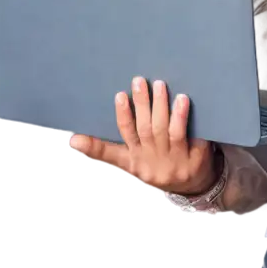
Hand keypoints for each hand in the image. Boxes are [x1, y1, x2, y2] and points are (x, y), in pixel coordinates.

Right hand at [65, 77, 215, 198]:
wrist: (195, 186)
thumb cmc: (159, 166)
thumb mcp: (132, 162)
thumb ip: (106, 149)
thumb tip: (71, 140)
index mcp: (135, 160)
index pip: (122, 140)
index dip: (116, 122)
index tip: (112, 103)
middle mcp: (151, 161)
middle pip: (144, 129)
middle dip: (140, 104)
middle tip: (138, 81)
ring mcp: (171, 161)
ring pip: (162, 130)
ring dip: (159, 105)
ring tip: (159, 85)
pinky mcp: (190, 159)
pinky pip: (183, 135)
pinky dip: (181, 116)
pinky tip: (182, 100)